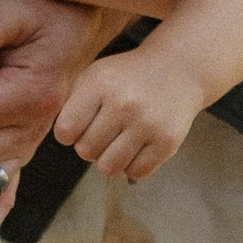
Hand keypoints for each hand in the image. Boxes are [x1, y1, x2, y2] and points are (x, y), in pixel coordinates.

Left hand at [54, 53, 202, 180]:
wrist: (178, 69)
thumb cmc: (127, 78)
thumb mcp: (94, 76)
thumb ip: (71, 106)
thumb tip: (64, 142)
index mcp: (99, 84)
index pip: (65, 131)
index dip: (70, 133)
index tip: (82, 125)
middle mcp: (123, 103)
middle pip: (85, 151)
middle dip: (91, 146)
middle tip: (105, 132)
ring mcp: (147, 123)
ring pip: (108, 167)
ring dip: (110, 159)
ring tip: (119, 141)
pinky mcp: (167, 141)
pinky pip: (136, 172)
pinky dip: (134, 165)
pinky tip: (138, 146)